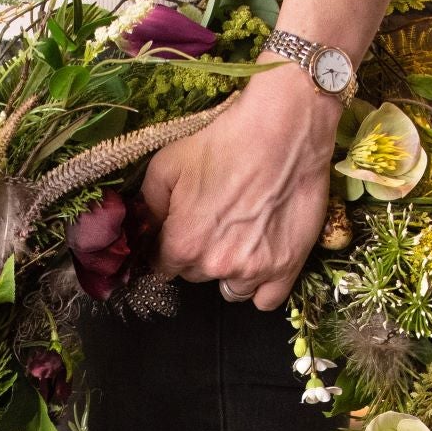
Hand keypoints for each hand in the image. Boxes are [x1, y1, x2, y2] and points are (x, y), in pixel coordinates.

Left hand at [141, 62, 341, 311]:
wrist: (283, 130)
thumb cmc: (224, 142)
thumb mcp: (168, 163)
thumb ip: (149, 204)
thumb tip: (144, 227)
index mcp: (182, 244)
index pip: (163, 267)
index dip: (169, 248)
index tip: (181, 232)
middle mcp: (215, 265)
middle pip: (195, 276)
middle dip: (199, 256)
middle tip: (215, 224)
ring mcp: (253, 271)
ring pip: (230, 290)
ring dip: (229, 273)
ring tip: (240, 241)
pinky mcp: (286, 268)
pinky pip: (265, 300)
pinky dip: (260, 287)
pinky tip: (261, 261)